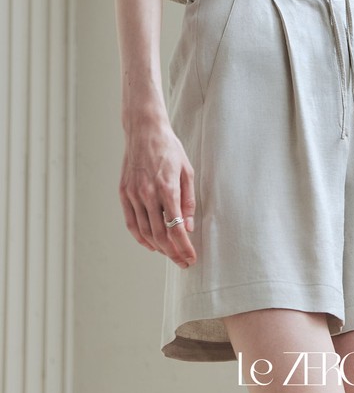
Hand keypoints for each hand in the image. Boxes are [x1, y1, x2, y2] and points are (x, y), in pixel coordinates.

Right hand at [119, 117, 196, 268]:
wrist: (145, 130)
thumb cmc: (169, 148)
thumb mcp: (186, 171)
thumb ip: (188, 200)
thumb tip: (188, 226)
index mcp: (167, 188)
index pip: (176, 228)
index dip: (184, 247)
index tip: (191, 258)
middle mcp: (148, 194)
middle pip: (160, 235)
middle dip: (173, 253)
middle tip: (182, 262)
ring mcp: (133, 194)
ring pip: (144, 232)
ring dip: (158, 248)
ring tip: (170, 254)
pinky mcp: (123, 192)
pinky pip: (131, 222)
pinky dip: (140, 238)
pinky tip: (151, 245)